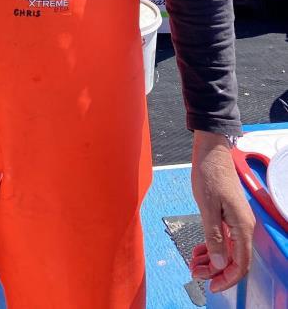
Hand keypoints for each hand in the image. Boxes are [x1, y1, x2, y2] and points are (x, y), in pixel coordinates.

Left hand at [190, 131, 254, 292]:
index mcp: (242, 226)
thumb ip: (213, 236)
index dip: (226, 279)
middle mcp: (243, 226)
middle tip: (194, 273)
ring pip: (228, 250)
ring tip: (193, 263)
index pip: (240, 264)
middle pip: (234, 260)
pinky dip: (212, 246)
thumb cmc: (209, 174)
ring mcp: (236, 221)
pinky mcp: (228, 215)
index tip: (210, 286)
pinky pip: (224, 238)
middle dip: (215, 271)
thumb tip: (218, 263)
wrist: (211, 150)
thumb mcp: (207, 206)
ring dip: (212, 260)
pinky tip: (198, 250)